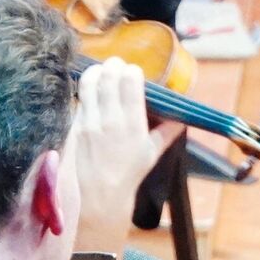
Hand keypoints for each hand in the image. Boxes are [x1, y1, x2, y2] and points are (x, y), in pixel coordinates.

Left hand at [72, 57, 173, 252]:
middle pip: (109, 76)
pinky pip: (79, 98)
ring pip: (89, 82)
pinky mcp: (77, 126)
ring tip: (101, 71)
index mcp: (133, 123)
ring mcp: (90, 122)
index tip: (134, 72)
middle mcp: (111, 119)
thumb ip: (167, 132)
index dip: (132, 71)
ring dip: (96, 71)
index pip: (130, 81)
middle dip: (114, 65)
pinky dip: (85, 89)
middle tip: (117, 65)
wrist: (103, 194)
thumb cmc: (131, 173)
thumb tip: (182, 118)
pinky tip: (90, 89)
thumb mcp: (152, 152)